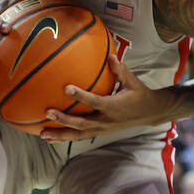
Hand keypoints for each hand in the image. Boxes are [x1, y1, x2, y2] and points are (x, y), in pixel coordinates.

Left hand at [42, 56, 163, 141]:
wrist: (150, 113)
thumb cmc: (140, 94)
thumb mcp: (133, 81)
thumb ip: (121, 70)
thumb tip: (111, 55)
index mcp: (114, 106)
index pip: (95, 101)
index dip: (81, 95)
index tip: (66, 88)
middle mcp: (106, 120)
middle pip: (82, 123)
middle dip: (64, 119)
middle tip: (48, 112)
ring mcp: (102, 129)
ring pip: (78, 135)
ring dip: (60, 135)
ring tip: (43, 134)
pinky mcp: (100, 132)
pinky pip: (80, 136)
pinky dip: (65, 138)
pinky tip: (51, 138)